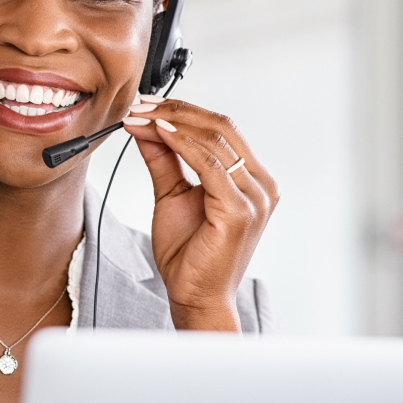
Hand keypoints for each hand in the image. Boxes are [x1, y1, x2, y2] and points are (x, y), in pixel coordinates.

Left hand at [121, 97, 278, 330]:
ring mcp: (255, 197)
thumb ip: (164, 160)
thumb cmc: (190, 253)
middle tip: (141, 105)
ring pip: (215, 141)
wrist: (195, 296)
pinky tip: (159, 134)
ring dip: (173, 123)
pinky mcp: (241, 211)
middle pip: (221, 128)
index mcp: (252, 178)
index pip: (222, 129)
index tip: (147, 105)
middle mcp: (261, 185)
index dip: (183, 111)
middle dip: (176, 111)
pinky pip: (210, 166)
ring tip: (141, 118)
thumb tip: (147, 127)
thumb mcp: (172, 195)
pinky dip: (182, 144)